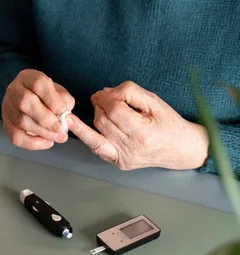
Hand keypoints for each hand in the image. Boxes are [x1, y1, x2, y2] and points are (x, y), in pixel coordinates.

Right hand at [2, 69, 74, 150]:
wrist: (28, 100)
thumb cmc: (46, 96)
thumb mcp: (58, 92)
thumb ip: (64, 100)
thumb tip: (65, 115)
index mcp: (28, 77)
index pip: (38, 83)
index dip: (51, 98)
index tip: (63, 110)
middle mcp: (14, 90)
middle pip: (25, 102)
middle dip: (45, 118)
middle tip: (60, 128)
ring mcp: (7, 107)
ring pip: (22, 121)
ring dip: (44, 132)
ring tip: (59, 136)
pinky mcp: (6, 124)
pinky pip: (16, 137)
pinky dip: (33, 143)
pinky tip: (47, 142)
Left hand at [66, 81, 208, 170]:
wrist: (181, 149)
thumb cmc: (169, 123)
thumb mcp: (153, 100)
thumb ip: (129, 92)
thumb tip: (106, 92)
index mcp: (143, 133)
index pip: (115, 110)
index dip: (107, 97)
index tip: (108, 91)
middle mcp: (131, 149)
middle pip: (103, 120)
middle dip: (99, 103)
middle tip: (102, 95)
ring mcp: (123, 158)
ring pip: (97, 131)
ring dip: (95, 114)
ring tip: (100, 104)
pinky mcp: (118, 162)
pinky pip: (96, 147)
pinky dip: (85, 134)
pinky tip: (73, 124)